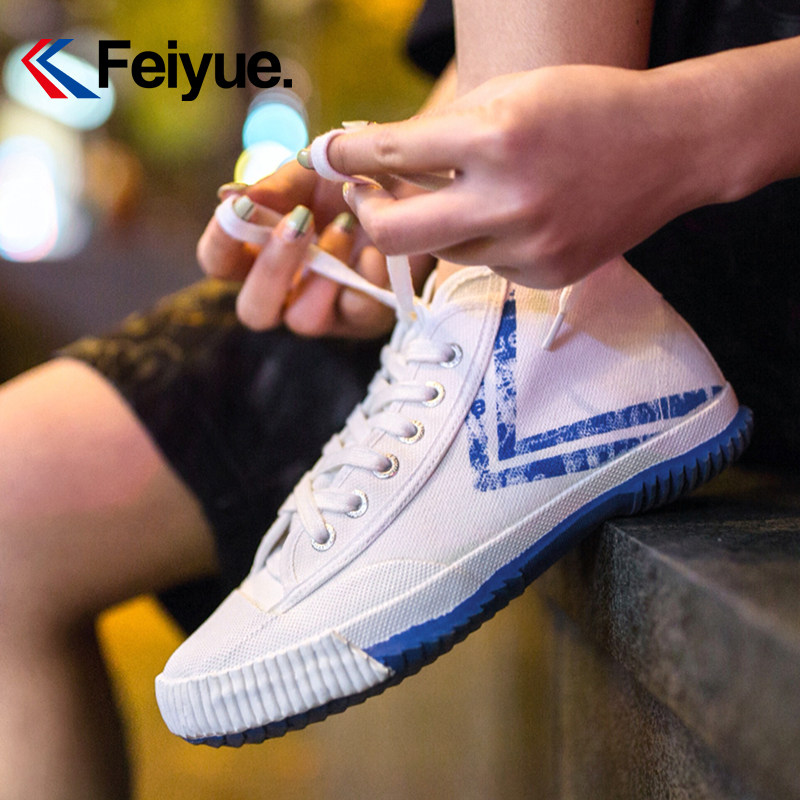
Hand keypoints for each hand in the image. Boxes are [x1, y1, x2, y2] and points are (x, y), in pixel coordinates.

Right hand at [197, 160, 406, 337]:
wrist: (412, 184)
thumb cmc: (350, 180)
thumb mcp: (310, 172)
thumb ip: (274, 187)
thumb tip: (228, 197)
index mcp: (261, 253)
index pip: (219, 262)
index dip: (220, 241)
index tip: (238, 209)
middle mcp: (288, 290)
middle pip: (253, 310)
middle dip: (271, 269)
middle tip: (296, 223)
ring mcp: (327, 310)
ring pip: (302, 321)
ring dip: (320, 274)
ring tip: (343, 225)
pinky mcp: (366, 317)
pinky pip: (357, 311)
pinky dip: (365, 273)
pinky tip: (375, 244)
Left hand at [325, 65, 719, 288]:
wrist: (673, 147)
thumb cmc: (587, 106)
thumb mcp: (511, 93)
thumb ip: (443, 130)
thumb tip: (377, 156)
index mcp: (497, 138)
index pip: (391, 153)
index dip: (346, 155)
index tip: (326, 155)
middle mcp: (509, 201)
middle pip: (394, 233)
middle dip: (367, 214)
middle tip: (364, 195)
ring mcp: (529, 247)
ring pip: (441, 249)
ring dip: (434, 222)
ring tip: (459, 192)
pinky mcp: (545, 275)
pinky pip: (485, 264)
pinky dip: (484, 239)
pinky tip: (516, 214)